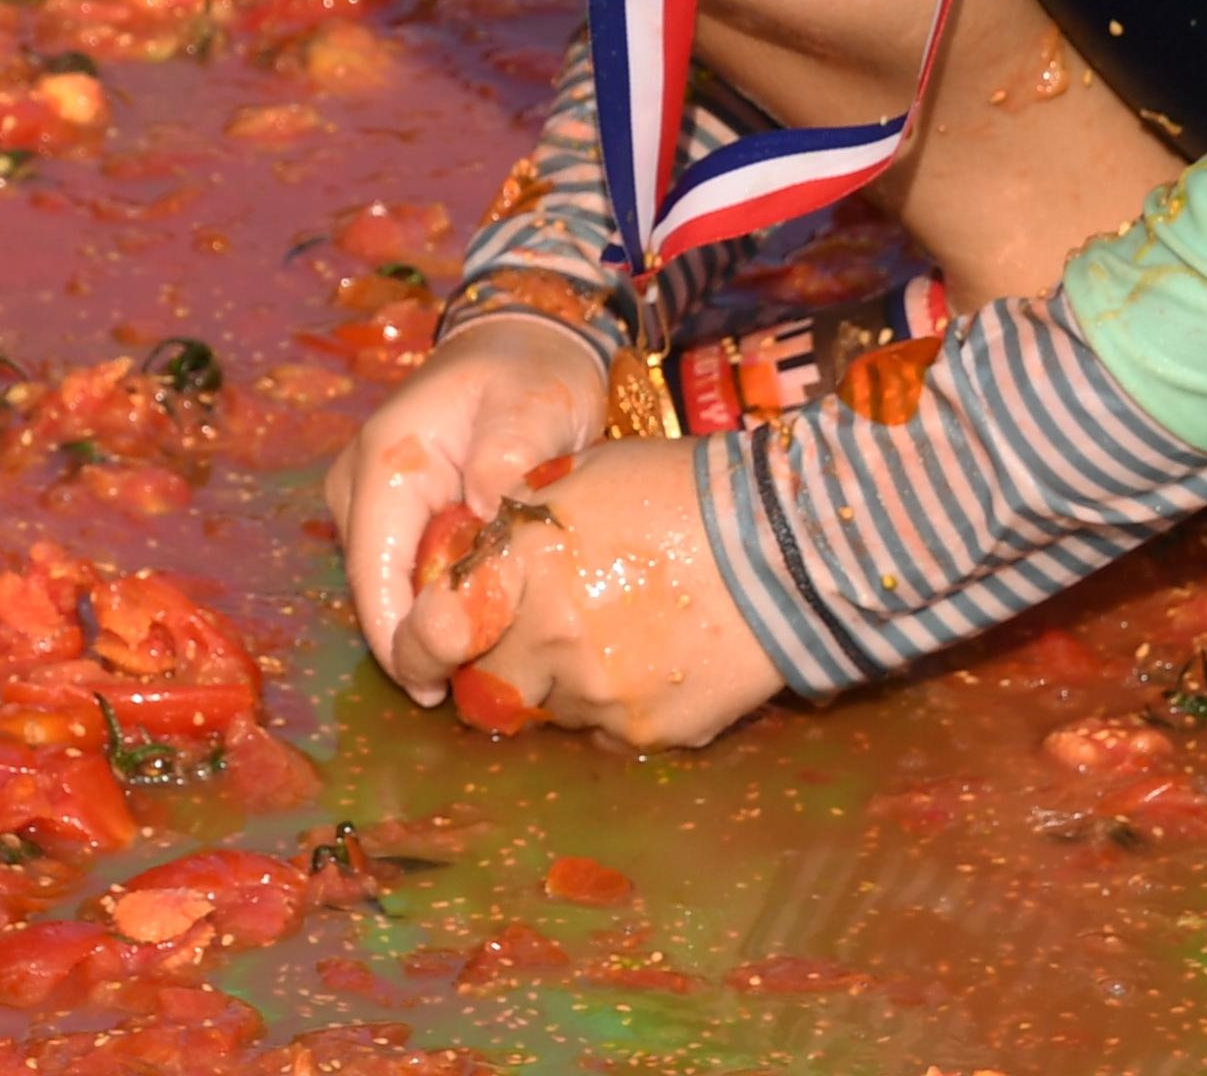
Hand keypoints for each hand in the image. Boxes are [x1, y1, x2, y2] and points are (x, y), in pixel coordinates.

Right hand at [324, 316, 607, 701]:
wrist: (524, 343)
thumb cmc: (531, 374)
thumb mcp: (534, 406)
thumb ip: (510, 460)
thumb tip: (487, 521)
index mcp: (386, 460)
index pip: (374, 569)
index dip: (399, 637)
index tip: (434, 688)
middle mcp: (361, 486)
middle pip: (376, 589)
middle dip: (418, 640)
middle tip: (479, 686)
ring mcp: (370, 503)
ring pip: (389, 587)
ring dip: (430, 624)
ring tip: (488, 665)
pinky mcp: (393, 516)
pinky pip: (406, 573)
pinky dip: (439, 601)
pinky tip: (484, 626)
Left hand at [389, 438, 782, 749]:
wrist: (788, 546)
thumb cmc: (683, 491)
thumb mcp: (585, 475)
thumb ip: (520, 520)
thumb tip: (480, 552)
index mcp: (526, 565)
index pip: (437, 626)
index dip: (419, 645)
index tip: (423, 648)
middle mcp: (549, 637)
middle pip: (490, 681)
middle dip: (503, 662)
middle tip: (538, 635)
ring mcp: (598, 692)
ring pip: (551, 707)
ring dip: (564, 681)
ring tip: (616, 634)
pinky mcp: (645, 732)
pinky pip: (607, 728)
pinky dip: (618, 702)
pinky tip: (656, 656)